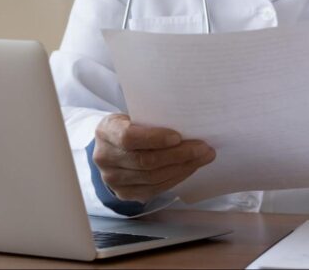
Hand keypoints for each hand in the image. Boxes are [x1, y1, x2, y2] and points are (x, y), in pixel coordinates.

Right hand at [92, 113, 215, 202]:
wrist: (110, 148)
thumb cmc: (128, 126)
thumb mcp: (132, 115)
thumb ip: (151, 119)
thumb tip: (188, 123)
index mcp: (105, 131)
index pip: (129, 137)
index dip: (154, 138)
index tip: (178, 136)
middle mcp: (105, 158)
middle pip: (146, 161)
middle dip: (179, 154)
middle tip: (203, 147)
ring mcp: (114, 180)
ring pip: (153, 177)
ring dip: (183, 167)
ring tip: (202, 157)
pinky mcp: (125, 193)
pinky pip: (155, 189)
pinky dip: (176, 177)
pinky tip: (189, 168)